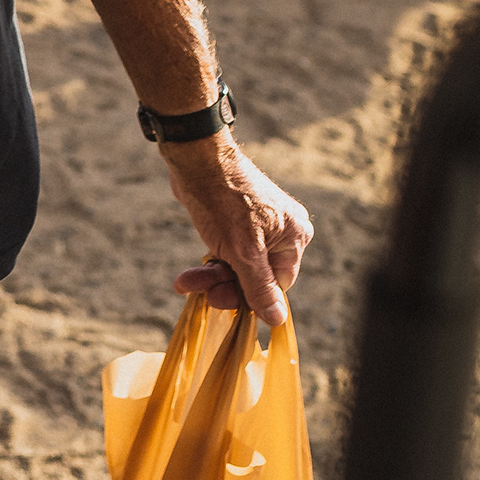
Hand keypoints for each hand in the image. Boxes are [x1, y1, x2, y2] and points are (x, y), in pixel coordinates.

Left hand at [163, 135, 310, 328]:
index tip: (220, 301)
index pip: (278, 285)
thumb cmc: (224, 201)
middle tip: (198, 291)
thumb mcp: (243, 252)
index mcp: (295, 237)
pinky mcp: (238, 222)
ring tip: (185, 282)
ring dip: (212, 276)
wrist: (195, 158)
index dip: (250, 298)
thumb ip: (259, 288)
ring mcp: (260, 226)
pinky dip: (210, 263)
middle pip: (256, 277)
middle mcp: (283, 232)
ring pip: (238, 267)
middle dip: (225, 285)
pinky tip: (188, 276)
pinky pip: (229, 253)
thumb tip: (278, 320)